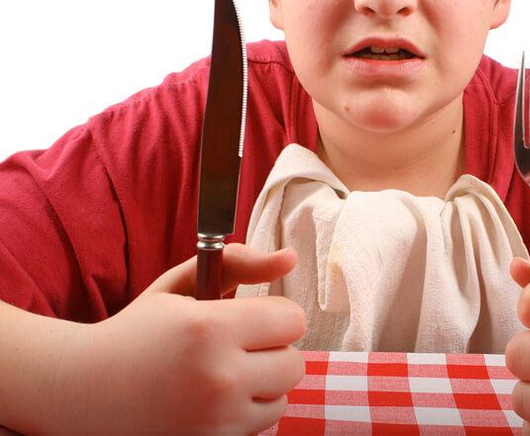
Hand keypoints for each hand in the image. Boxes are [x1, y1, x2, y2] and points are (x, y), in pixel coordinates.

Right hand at [47, 244, 305, 434]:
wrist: (87, 390)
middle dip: (273, 350)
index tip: (252, 318)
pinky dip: (248, 410)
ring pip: (283, 397)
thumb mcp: (181, 285)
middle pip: (295, 363)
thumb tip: (290, 258)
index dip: (275, 315)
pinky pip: (263, 424)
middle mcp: (218, 378)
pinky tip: (217, 399)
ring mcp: (216, 420)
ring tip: (226, 373)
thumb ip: (239, 262)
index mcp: (210, 329)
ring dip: (264, 383)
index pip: (292, 320)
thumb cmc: (139, 330)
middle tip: (239, 346)